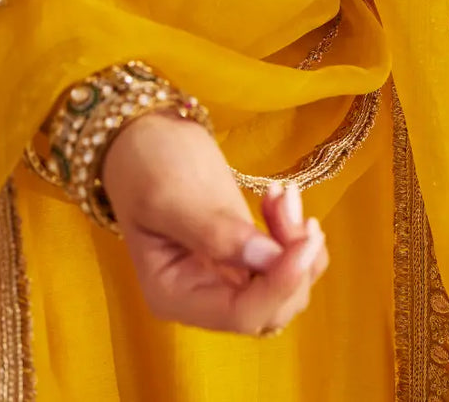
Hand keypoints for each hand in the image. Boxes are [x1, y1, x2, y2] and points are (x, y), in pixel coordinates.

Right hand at [101, 109, 328, 335]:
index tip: (305, 241)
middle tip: (285, 198)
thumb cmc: (144, 162)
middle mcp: (203, 298)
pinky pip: (286, 265)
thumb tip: (270, 260)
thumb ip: (216, 232)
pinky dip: (295, 236)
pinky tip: (280, 198)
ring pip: (286, 289)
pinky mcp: (245, 256)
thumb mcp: (169, 193)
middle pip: (271, 309)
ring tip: (282, 193)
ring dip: (296, 245)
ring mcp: (226, 278)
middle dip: (291, 261)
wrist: (144, 135)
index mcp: (174, 295)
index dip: (279, 285)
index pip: (241, 314)